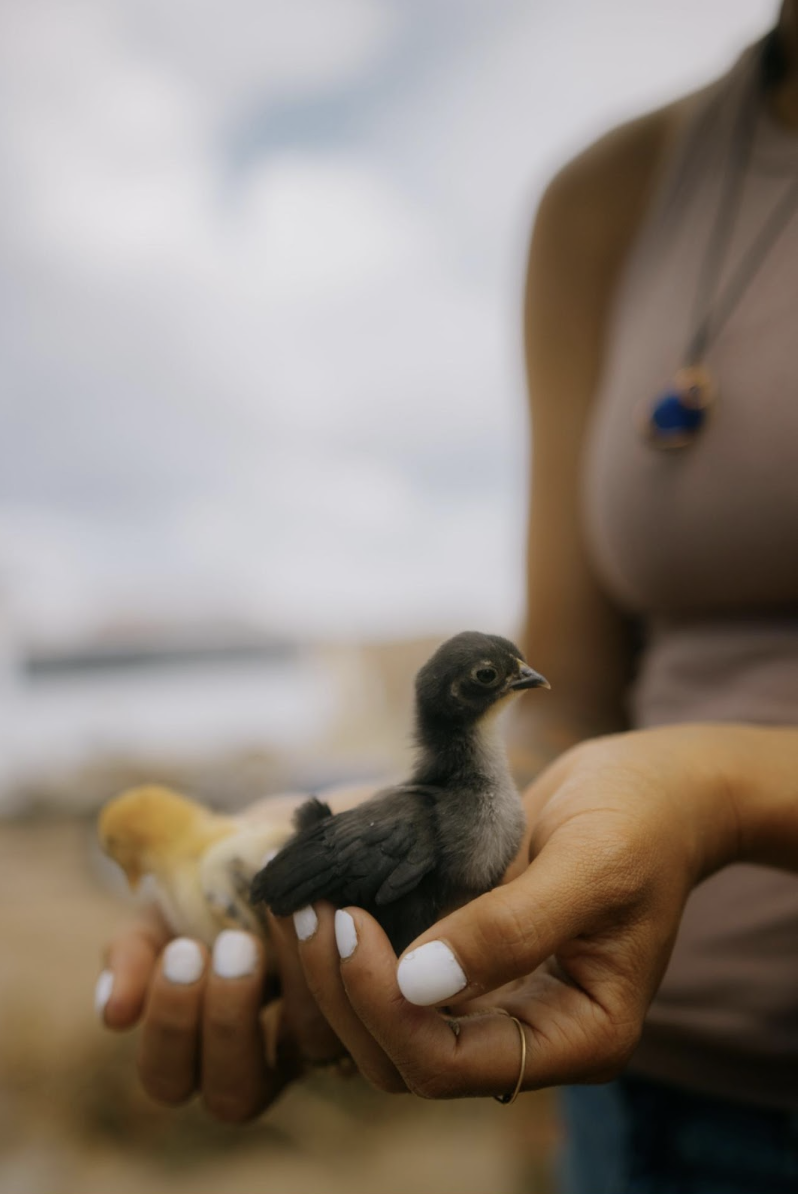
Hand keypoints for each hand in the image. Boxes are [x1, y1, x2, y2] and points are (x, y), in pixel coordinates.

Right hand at [97, 902, 348, 1119]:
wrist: (283, 840)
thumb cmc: (213, 883)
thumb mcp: (165, 910)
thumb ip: (135, 955)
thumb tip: (114, 1014)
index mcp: (197, 1044)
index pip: (170, 1079)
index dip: (174, 1027)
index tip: (182, 949)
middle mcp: (259, 1059)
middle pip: (235, 1096)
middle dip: (229, 1021)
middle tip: (232, 945)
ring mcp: (320, 1034)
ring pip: (310, 1046)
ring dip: (295, 980)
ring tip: (283, 911)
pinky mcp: (367, 1000)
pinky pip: (360, 1002)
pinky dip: (339, 955)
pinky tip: (322, 904)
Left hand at [289, 726, 746, 1098]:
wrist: (652, 788)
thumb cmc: (642, 820)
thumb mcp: (591, 864)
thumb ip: (513, 927)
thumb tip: (415, 981)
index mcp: (578, 1035)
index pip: (451, 1065)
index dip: (386, 1007)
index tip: (349, 925)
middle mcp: (530, 1033)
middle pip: (403, 1057)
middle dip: (346, 994)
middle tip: (310, 913)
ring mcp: (495, 998)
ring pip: (386, 1026)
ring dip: (334, 976)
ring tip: (305, 906)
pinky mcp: (467, 959)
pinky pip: (394, 977)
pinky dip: (352, 949)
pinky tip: (327, 898)